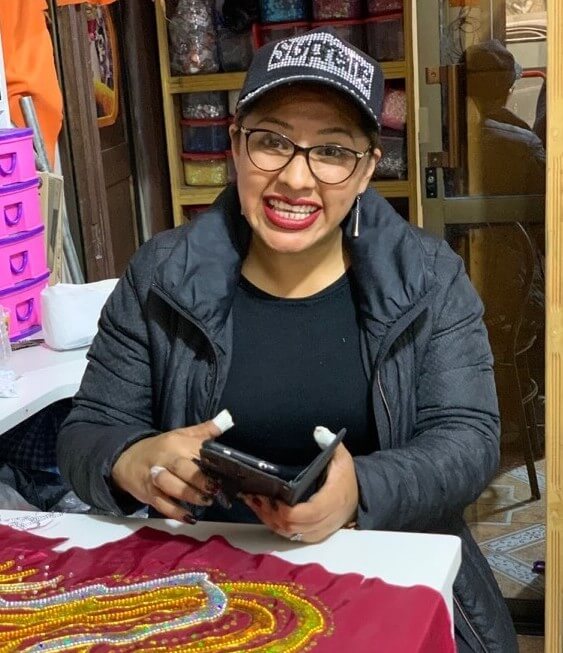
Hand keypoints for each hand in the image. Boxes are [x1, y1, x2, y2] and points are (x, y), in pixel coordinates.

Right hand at [111, 420, 222, 522]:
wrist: (127, 460)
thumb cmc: (161, 448)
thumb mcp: (181, 435)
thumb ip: (204, 430)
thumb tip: (227, 420)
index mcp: (176, 443)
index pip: (195, 450)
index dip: (210, 460)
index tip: (226, 469)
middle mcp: (165, 459)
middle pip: (182, 468)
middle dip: (199, 479)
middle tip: (215, 488)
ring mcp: (155, 478)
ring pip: (171, 487)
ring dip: (189, 495)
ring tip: (207, 501)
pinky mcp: (149, 494)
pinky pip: (162, 505)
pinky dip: (175, 512)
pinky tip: (190, 518)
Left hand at [242, 444, 358, 542]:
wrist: (357, 499)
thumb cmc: (345, 478)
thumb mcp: (342, 458)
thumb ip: (330, 443)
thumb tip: (318, 431)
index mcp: (332, 500)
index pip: (308, 513)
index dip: (287, 511)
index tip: (272, 497)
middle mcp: (325, 519)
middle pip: (294, 527)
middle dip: (272, 514)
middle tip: (256, 496)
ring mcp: (318, 531)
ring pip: (289, 534)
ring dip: (270, 520)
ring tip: (254, 502)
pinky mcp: (312, 536)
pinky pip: (290, 537)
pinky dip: (275, 526)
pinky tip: (263, 511)